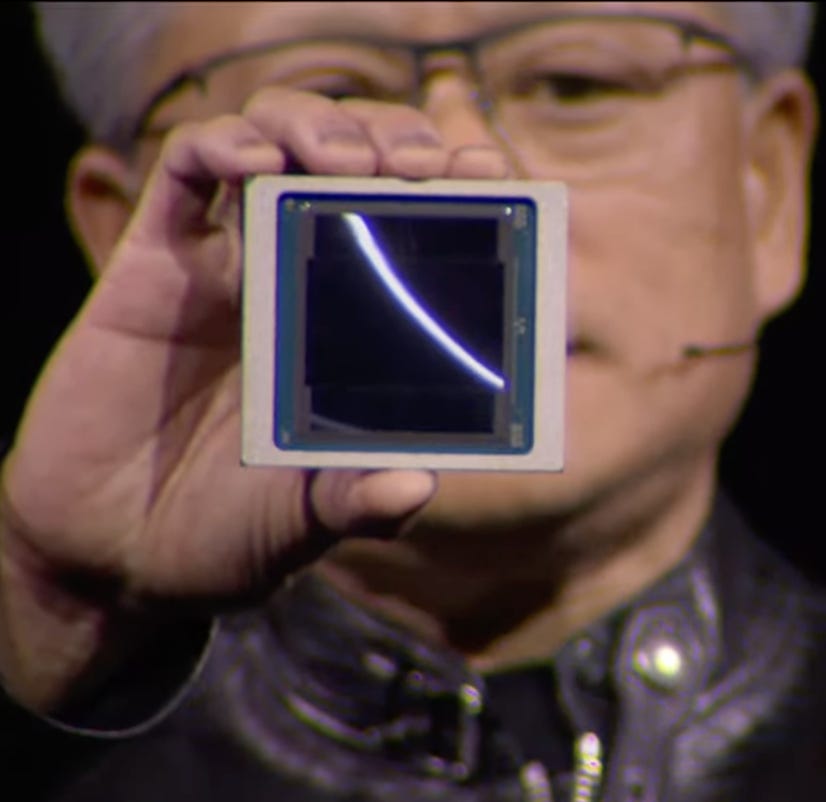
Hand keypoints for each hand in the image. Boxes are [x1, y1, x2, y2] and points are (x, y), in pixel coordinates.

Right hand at [0, 88, 508, 712]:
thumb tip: (415, 487)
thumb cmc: (227, 533)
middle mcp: (301, 280)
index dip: (454, 184)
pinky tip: (259, 164)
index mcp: (359, 328)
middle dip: (398, 138)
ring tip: (351, 161)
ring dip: (321, 124)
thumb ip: (357, 503)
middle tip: (425, 162)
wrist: (113, 559)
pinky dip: (223, 144)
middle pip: (357, 158)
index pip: (417, 223)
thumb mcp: (306, 522)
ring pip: (277, 139)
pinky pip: (186, 169)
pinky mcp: (152, 263)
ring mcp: (228, 265)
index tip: (491, 176)